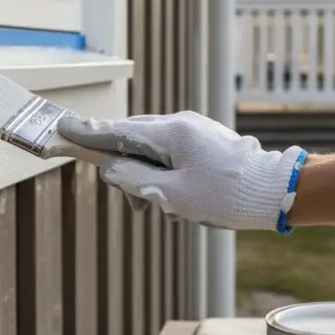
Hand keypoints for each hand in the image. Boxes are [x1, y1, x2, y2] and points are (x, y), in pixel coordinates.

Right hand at [56, 112, 306, 230]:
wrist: (276, 193)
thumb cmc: (227, 196)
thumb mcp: (173, 195)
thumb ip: (136, 180)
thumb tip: (111, 168)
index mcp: (170, 132)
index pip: (116, 131)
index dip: (85, 136)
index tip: (58, 131)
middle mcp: (180, 123)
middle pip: (132, 140)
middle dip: (126, 171)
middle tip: (139, 206)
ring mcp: (194, 130)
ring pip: (152, 150)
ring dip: (149, 179)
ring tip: (172, 210)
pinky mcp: (205, 141)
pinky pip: (172, 155)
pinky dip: (167, 177)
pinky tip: (184, 203)